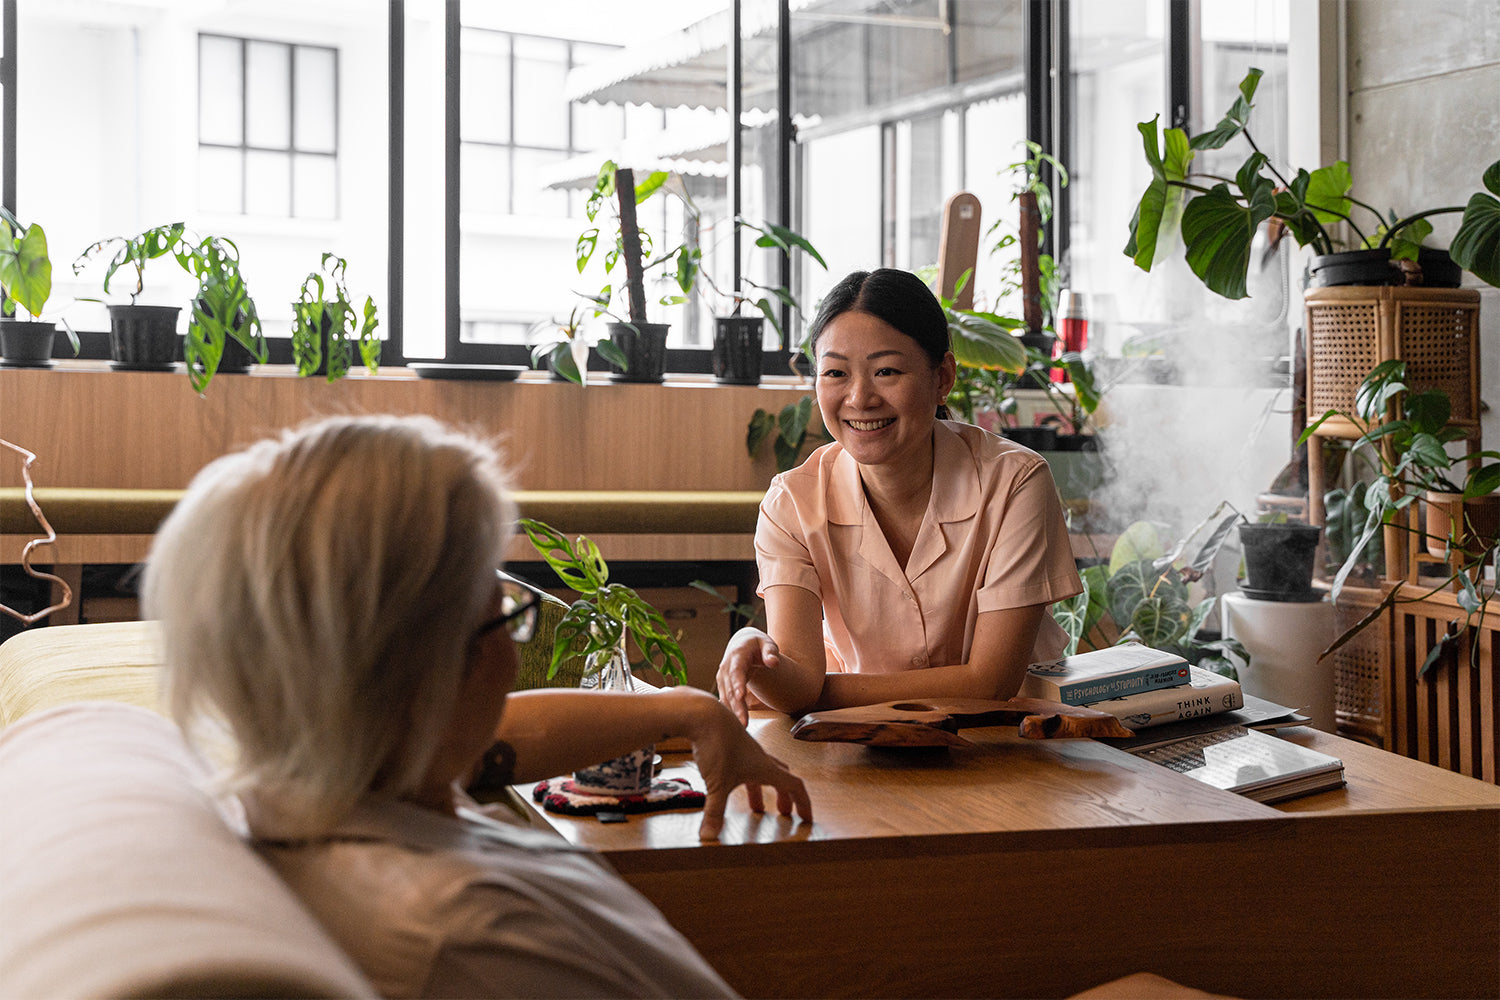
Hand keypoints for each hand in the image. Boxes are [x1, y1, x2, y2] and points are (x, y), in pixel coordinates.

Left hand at [685, 694, 812, 840]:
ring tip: (755, 807)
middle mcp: (759, 758)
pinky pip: (744, 764)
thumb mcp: (717, 783)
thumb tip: (709, 837)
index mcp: (765, 768)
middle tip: (783, 813)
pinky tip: (728, 783)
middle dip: (784, 797)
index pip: (794, 786)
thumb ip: (714, 811)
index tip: (807, 818)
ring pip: (761, 771)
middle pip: (780, 777)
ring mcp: (745, 750)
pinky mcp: (730, 744)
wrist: (703, 714)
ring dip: (762, 789)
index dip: (803, 803)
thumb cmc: (718, 745)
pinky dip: (744, 778)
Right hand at [716, 627, 781, 725]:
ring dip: (734, 711)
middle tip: (744, 722)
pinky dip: (731, 710)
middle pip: (730, 688)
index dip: (737, 683)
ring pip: (727, 696)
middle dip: (737, 705)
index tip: (740, 696)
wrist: (742, 643)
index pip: (736, 670)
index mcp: (737, 655)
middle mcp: (726, 666)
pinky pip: (726, 699)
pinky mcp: (723, 685)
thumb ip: (771, 652)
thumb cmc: (757, 644)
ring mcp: (723, 676)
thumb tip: (774, 662)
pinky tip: (737, 723)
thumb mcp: (767, 643)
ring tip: (743, 726)